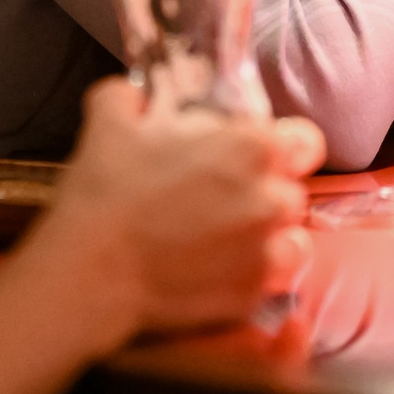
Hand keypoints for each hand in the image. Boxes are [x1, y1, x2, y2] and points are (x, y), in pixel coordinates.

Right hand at [52, 82, 323, 345]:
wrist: (88, 273)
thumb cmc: (104, 193)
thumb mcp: (110, 122)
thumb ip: (130, 97)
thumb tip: (135, 96)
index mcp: (251, 148)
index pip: (305, 142)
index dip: (283, 148)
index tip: (256, 157)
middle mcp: (272, 199)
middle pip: (293, 192)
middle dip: (266, 194)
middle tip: (222, 200)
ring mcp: (266, 254)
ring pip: (291, 241)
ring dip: (268, 238)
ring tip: (224, 241)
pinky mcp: (251, 296)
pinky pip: (266, 283)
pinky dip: (247, 277)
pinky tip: (211, 272)